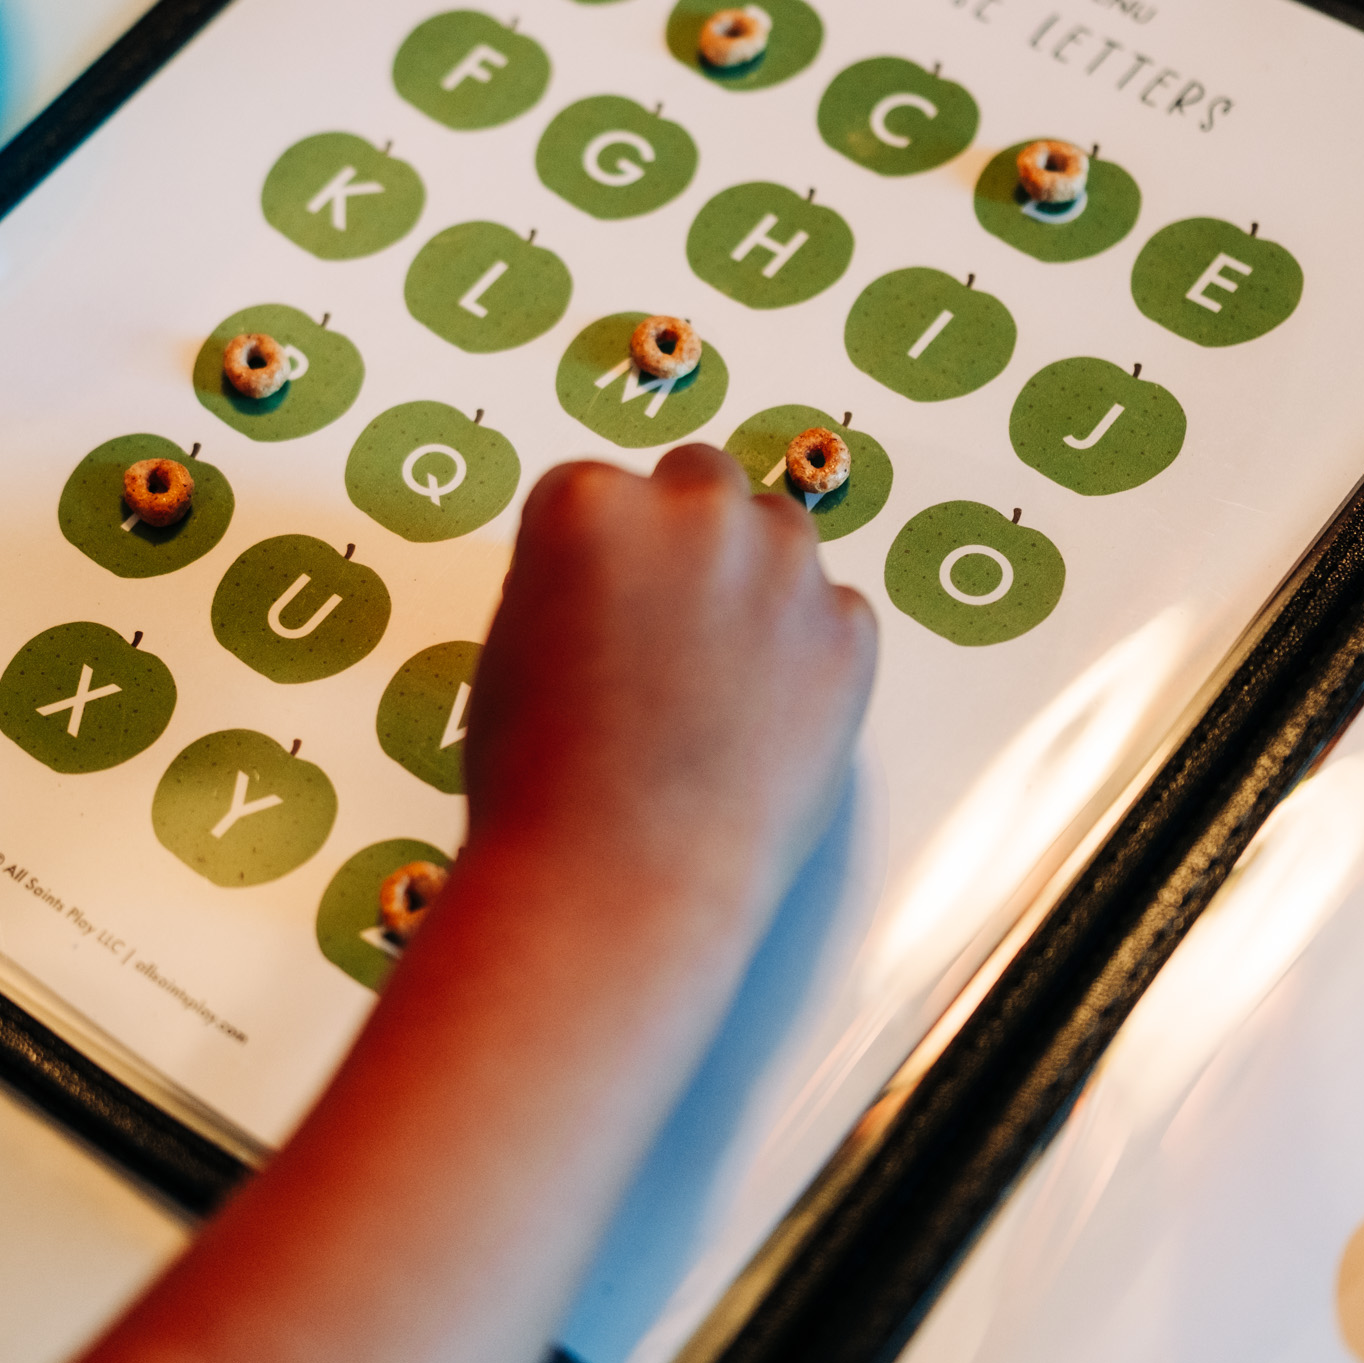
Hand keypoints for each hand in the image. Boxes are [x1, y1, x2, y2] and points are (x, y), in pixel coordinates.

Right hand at [461, 447, 876, 939]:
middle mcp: (694, 512)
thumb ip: (573, 575)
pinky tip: (764, 712)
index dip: (605, 553)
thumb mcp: (514, 644)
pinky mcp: (849, 627)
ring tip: (718, 675)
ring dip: (756, 578)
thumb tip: (618, 570)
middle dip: (689, 537)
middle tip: (669, 624)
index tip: (603, 601)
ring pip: (779, 533)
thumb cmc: (543, 783)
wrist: (618, 880)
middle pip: (702, 483)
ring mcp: (783, 566)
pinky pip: (835, 610)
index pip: (604, 489)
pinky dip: (809, 646)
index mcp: (589, 505)